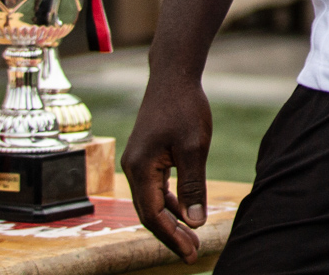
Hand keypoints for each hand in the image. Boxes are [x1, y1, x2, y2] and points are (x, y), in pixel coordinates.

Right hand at [124, 70, 213, 260]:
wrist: (173, 76)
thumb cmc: (185, 108)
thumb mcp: (195, 148)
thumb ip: (193, 186)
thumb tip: (195, 221)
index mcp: (140, 169)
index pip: (153, 215)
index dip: (172, 236)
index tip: (190, 252)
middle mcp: (133, 168)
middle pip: (150, 212)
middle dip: (171, 234)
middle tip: (192, 252)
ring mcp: (138, 162)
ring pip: (153, 201)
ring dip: (171, 219)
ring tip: (191, 236)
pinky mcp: (147, 155)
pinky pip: (156, 188)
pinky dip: (170, 201)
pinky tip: (185, 211)